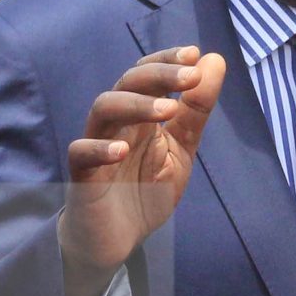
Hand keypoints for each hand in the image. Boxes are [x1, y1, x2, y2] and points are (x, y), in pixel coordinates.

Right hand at [58, 47, 225, 295]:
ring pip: (103, 108)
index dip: (167, 59)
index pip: (146, 73)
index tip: (194, 54)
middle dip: (159, 75)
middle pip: (126, 83)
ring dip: (136, 104)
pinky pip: (80, 153)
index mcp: (139, 115)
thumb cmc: (145, 190)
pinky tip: (122, 150)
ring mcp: (97, 147)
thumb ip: (196, 110)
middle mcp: (117, 124)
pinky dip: (99, 148)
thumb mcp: (182, 150)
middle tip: (190, 76)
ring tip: (169, 109)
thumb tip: (215, 59)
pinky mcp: (82, 177)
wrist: (117, 241)